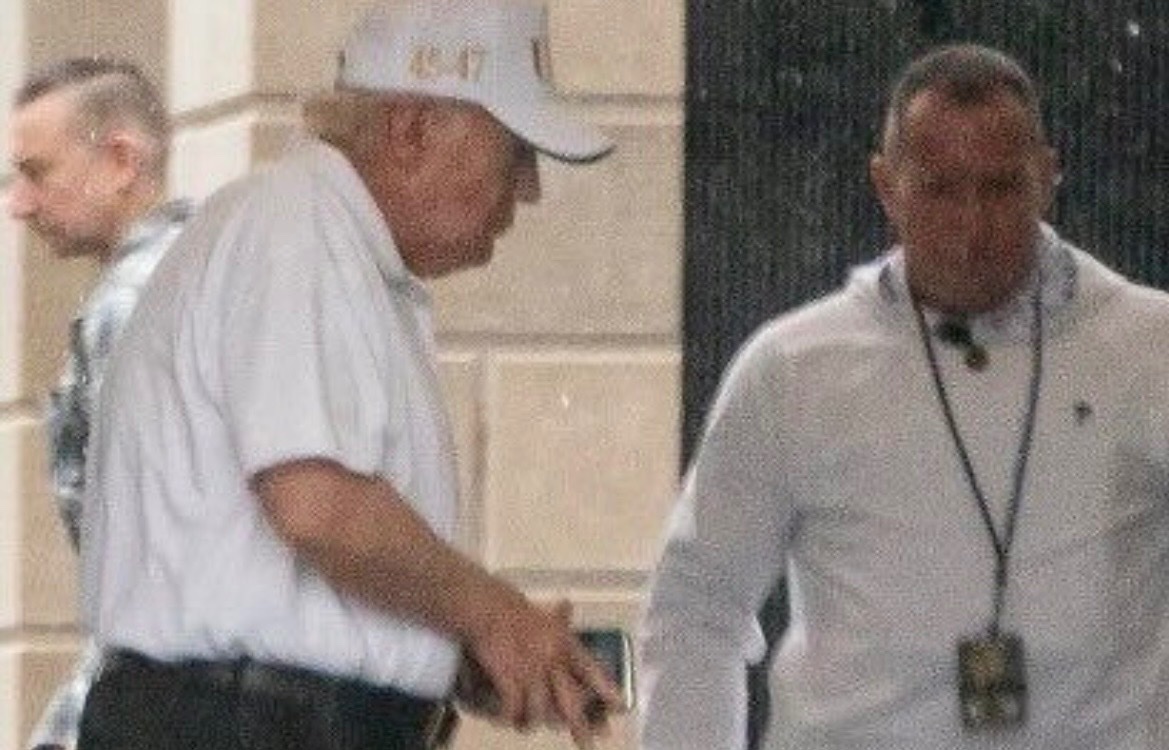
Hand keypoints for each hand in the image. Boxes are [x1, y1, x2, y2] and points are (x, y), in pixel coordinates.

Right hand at [461, 598, 626, 746]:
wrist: (489, 609)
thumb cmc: (516, 610)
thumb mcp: (545, 612)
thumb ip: (560, 617)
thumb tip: (568, 605)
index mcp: (565, 644)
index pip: (591, 670)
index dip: (606, 689)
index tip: (620, 707)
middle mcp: (552, 662)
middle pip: (571, 703)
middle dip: (581, 728)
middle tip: (587, 746)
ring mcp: (531, 673)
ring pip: (539, 712)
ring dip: (531, 722)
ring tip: (525, 724)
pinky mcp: (510, 679)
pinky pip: (512, 709)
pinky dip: (508, 717)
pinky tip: (505, 719)